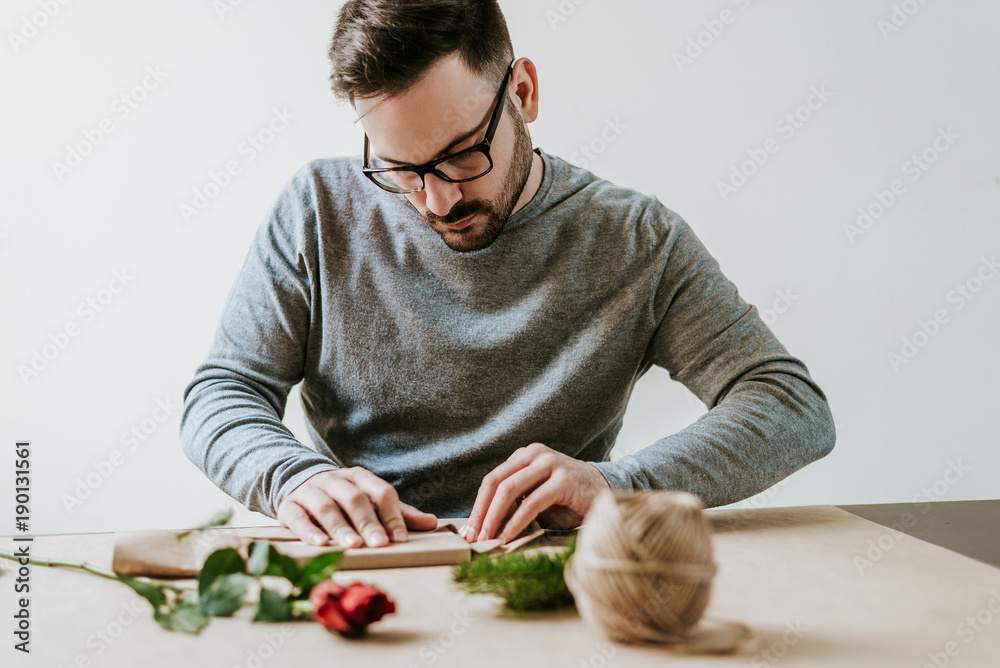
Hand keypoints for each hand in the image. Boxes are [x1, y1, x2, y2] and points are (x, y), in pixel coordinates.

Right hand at [277, 467, 437, 547]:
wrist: (296, 484)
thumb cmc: (343, 499)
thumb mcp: (370, 501)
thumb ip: (399, 513)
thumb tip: (432, 523)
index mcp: (359, 478)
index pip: (380, 492)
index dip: (392, 515)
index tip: (400, 538)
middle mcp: (335, 481)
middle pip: (354, 498)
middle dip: (367, 522)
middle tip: (379, 544)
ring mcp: (311, 492)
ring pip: (326, 506)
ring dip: (341, 527)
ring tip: (353, 546)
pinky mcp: (289, 506)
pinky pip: (299, 517)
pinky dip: (309, 530)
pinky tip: (320, 544)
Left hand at [460, 442, 611, 543]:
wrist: (606, 492)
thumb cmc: (568, 499)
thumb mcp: (536, 494)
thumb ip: (514, 501)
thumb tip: (483, 526)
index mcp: (525, 456)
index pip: (492, 480)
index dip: (477, 506)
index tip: (467, 531)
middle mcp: (535, 454)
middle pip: (496, 483)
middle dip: (481, 512)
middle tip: (472, 537)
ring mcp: (550, 464)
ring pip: (510, 489)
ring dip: (494, 518)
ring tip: (487, 539)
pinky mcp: (564, 480)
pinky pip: (532, 502)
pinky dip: (516, 522)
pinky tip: (508, 537)